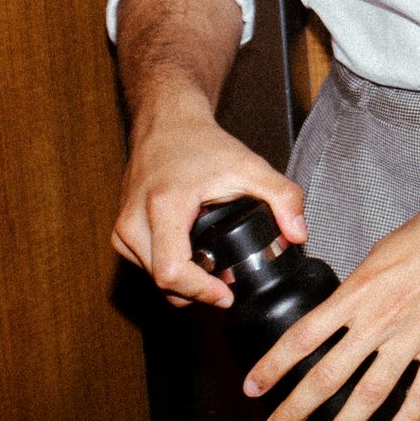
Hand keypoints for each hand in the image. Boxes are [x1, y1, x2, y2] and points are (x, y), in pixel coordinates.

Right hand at [113, 106, 305, 307]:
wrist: (167, 124)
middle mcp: (134, 220)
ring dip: (181, 284)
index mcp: (164, 205)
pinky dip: (167, 270)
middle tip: (225, 287)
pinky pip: (143, 266)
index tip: (225, 296)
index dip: (199, 291)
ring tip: (211, 274)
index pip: (171, 270)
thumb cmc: (202, 144)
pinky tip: (191, 261)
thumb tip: (299, 235)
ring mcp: (122, 227)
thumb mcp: (250, 165)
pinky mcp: (120, 231)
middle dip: (195, 291)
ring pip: (149, 278)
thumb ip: (283, 197)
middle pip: (160, 281)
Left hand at [246, 185, 419, 420]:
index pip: (304, 335)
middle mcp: (381, 317)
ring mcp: (414, 335)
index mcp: (360, 290)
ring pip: (370, 394)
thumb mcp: (383, 249)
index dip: (274, 365)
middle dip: (296, 409)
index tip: (253, 388)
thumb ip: (360, 283)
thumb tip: (342, 304)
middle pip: (328, 374)